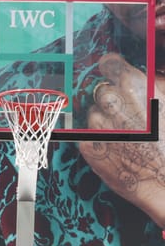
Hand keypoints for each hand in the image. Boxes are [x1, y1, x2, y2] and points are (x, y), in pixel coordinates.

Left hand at [80, 53, 164, 227]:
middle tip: (125, 117)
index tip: (112, 75)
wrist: (163, 181)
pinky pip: (88, 135)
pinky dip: (98, 140)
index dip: (111, 70)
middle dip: (111, 101)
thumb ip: (154, 85)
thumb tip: (146, 76)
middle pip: (101, 91)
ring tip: (124, 137)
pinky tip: (116, 149)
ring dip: (104, 122)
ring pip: (93, 113)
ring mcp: (97, 124)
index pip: (109, 64)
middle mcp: (112, 102)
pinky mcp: (88, 145)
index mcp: (134, 86)